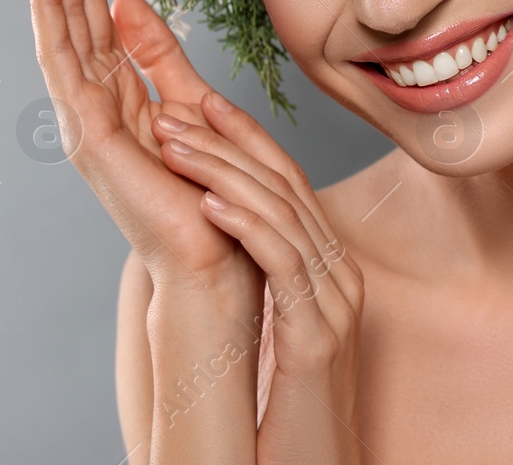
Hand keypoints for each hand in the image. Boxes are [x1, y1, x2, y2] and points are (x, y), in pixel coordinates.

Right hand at [27, 0, 257, 297]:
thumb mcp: (189, 101)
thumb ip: (156, 55)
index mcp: (113, 90)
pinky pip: (66, 61)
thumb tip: (126, 1)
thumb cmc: (210, 190)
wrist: (221, 256)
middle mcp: (90, 99)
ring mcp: (84, 117)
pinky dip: (53, 11)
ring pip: (60, 24)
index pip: (88, 9)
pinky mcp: (90, 135)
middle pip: (68, 8)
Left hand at [149, 98, 366, 464]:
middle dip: (228, 140)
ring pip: (281, 214)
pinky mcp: (319, 335)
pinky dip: (245, 225)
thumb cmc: (291, 411)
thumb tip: (226, 239)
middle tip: (174, 107)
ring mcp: (335, 303)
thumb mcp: (280, 330)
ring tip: (172, 143)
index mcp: (330, 269)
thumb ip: (268, 284)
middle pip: (287, 186)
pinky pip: (283, 264)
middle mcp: (340, 275)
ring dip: (222, 171)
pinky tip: (208, 204)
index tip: (204, 101)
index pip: (290, 184)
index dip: (247, 138)